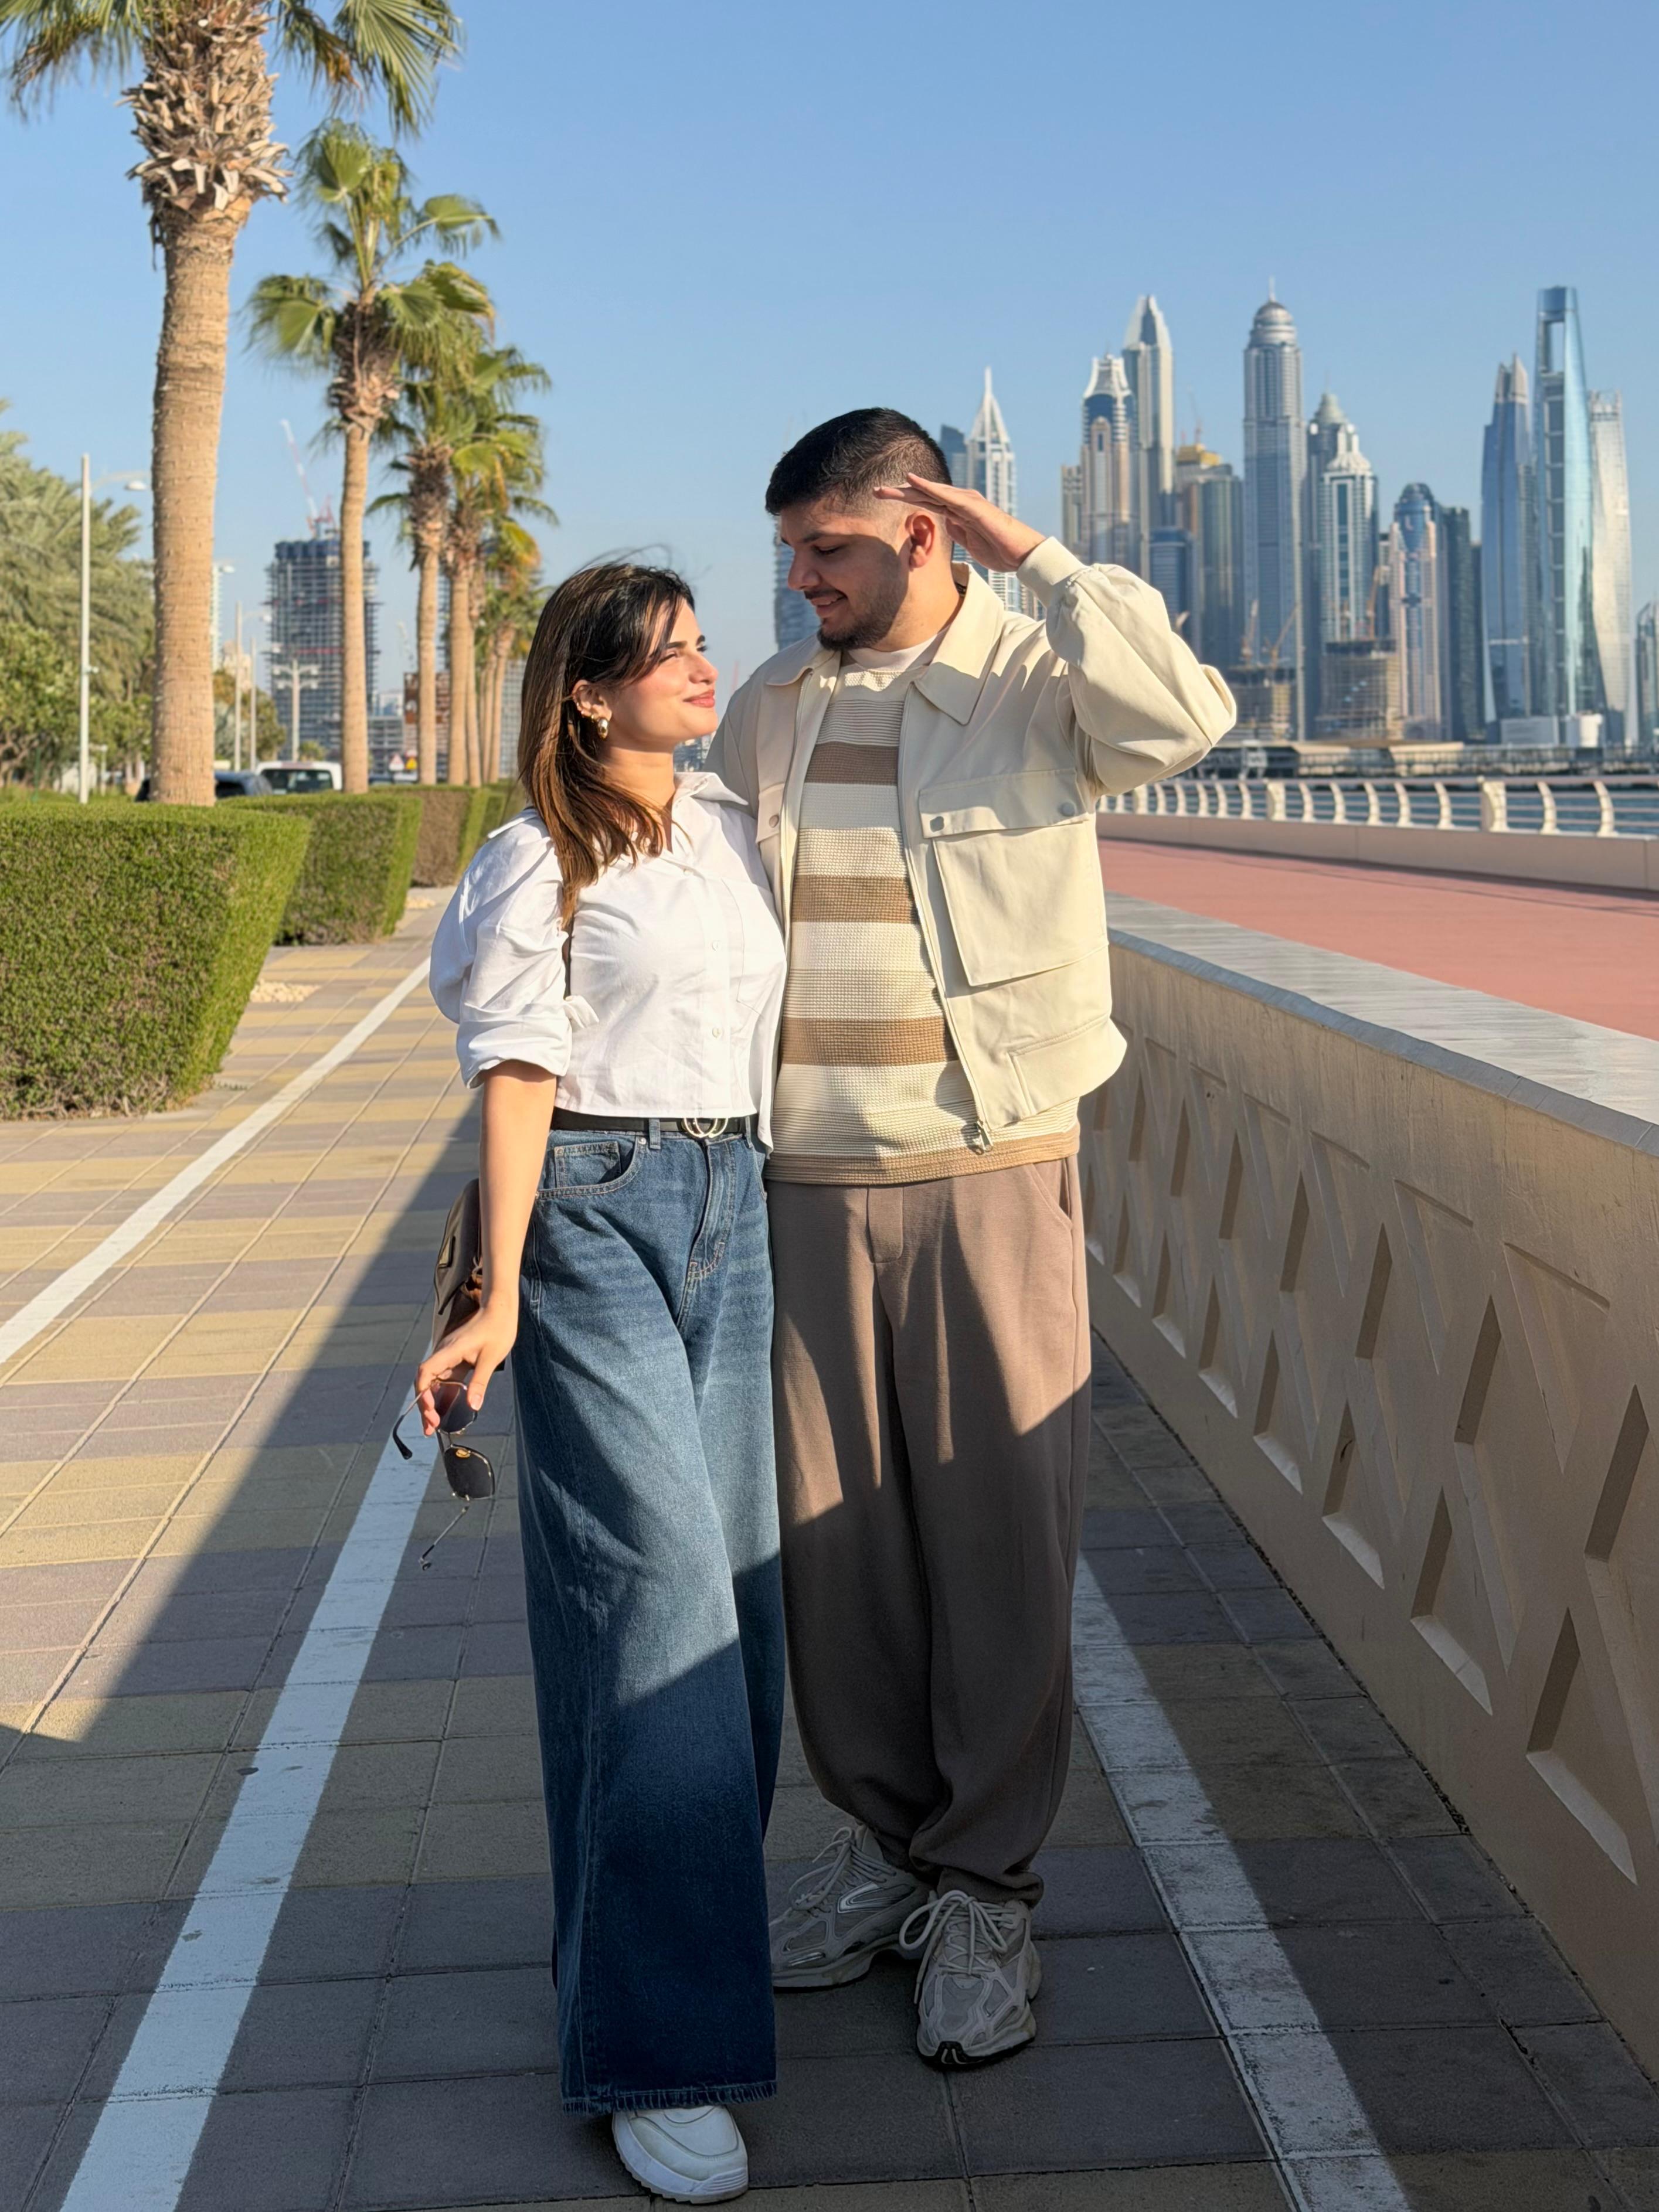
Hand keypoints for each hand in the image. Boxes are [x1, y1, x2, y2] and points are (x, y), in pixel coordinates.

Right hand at [414, 1297, 517, 1434]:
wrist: (500, 1309)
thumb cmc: (497, 1329)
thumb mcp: (491, 1358)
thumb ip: (480, 1382)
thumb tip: (473, 1406)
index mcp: (449, 1351)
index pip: (425, 1373)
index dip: (423, 1393)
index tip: (430, 1410)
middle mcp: (444, 1354)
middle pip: (426, 1382)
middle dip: (425, 1405)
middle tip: (430, 1427)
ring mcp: (449, 1357)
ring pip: (434, 1383)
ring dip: (432, 1403)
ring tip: (433, 1426)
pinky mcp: (456, 1359)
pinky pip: (445, 1380)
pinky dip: (443, 1395)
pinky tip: (445, 1411)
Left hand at [874, 474, 1044, 571]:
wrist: (1022, 554)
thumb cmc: (1000, 550)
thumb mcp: (970, 543)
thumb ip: (958, 531)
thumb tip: (946, 524)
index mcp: (958, 512)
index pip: (927, 503)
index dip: (905, 500)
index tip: (884, 501)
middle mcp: (961, 502)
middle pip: (925, 494)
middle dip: (900, 492)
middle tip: (876, 491)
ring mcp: (967, 502)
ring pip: (932, 491)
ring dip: (908, 488)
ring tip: (886, 488)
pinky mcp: (973, 507)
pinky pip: (947, 496)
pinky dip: (929, 487)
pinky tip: (913, 481)